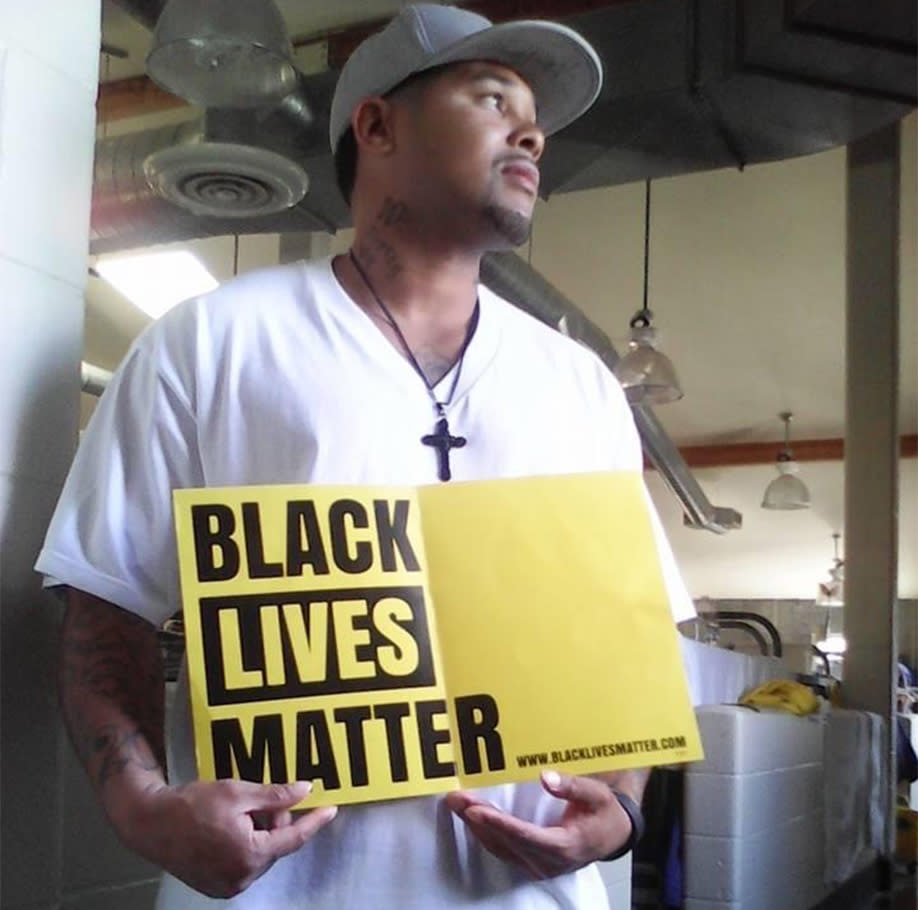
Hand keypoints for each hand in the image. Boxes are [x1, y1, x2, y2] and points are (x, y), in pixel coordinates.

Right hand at [118, 779, 337, 897]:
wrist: (151, 823)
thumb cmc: (193, 804)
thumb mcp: (238, 792)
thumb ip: (275, 796)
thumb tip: (305, 791)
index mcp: (249, 855)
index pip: (293, 838)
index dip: (314, 822)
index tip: (332, 809)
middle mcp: (241, 877)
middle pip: (276, 845)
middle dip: (275, 821)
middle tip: (261, 799)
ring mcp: (227, 886)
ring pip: (261, 854)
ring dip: (260, 832)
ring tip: (239, 812)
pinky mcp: (216, 887)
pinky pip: (244, 863)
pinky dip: (246, 845)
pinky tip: (230, 827)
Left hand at [444, 771, 631, 879]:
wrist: (612, 835)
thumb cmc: (604, 813)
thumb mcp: (597, 795)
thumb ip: (573, 787)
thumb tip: (546, 777)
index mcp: (564, 847)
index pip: (525, 836)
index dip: (499, 824)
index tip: (476, 810)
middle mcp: (547, 862)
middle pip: (505, 841)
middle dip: (477, 820)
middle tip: (455, 798)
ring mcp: (538, 866)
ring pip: (500, 848)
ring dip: (476, 826)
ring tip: (456, 804)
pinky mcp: (531, 862)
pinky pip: (503, 849)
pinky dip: (485, 833)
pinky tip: (472, 818)